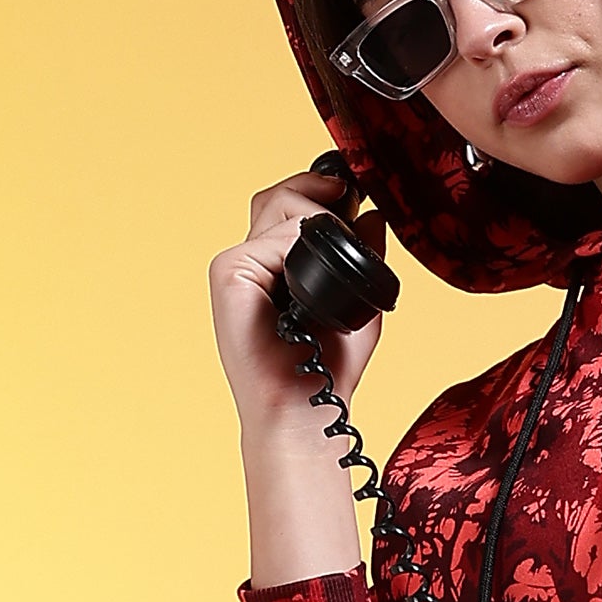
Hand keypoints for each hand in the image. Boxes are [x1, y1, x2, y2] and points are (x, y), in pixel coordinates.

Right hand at [209, 156, 385, 425]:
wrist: (306, 409)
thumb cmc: (327, 370)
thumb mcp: (359, 303)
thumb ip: (366, 258)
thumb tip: (374, 216)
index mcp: (274, 266)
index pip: (288, 205)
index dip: (317, 191)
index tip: (351, 191)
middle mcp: (251, 262)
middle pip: (279, 196)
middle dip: (317, 192)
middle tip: (348, 200)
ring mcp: (236, 265)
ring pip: (277, 207)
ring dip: (314, 220)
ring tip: (335, 263)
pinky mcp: (228, 273)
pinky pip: (271, 237)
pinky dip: (297, 249)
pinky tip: (307, 285)